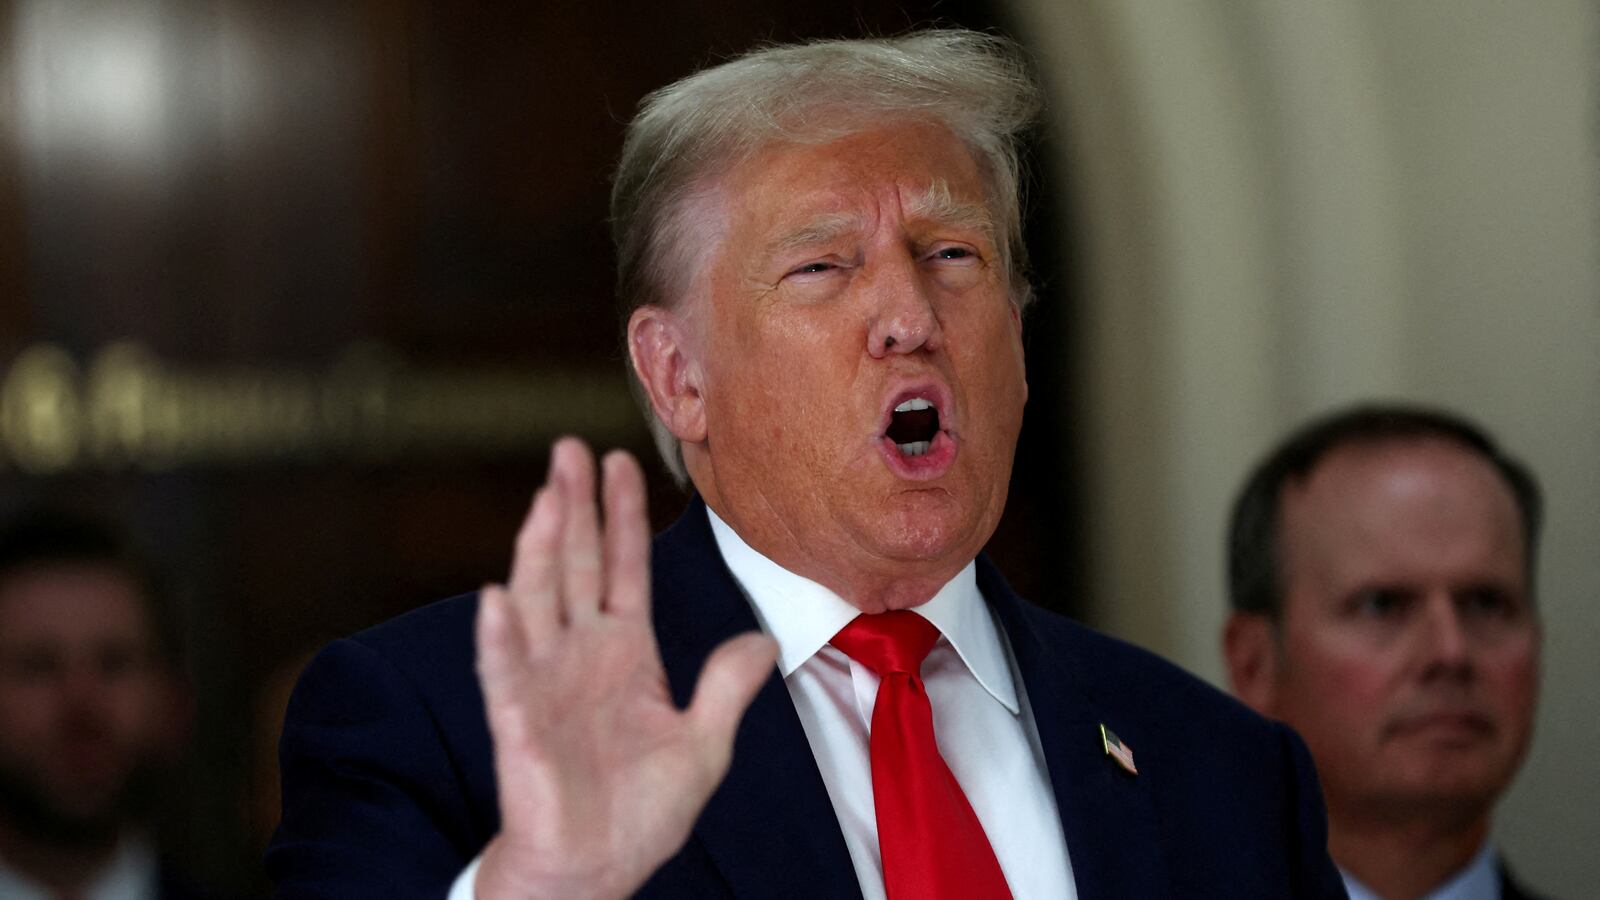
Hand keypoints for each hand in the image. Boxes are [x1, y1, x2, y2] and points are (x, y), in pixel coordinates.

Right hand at [472, 438, 777, 899]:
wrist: (595, 872)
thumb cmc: (637, 815)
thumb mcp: (703, 745)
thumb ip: (727, 688)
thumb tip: (764, 640)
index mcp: (624, 653)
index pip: (621, 568)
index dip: (622, 517)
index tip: (621, 462)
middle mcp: (579, 656)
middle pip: (574, 565)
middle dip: (572, 506)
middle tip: (568, 448)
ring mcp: (545, 685)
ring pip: (538, 602)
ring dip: (538, 549)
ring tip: (546, 496)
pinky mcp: (519, 725)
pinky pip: (507, 675)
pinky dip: (500, 639)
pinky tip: (497, 598)